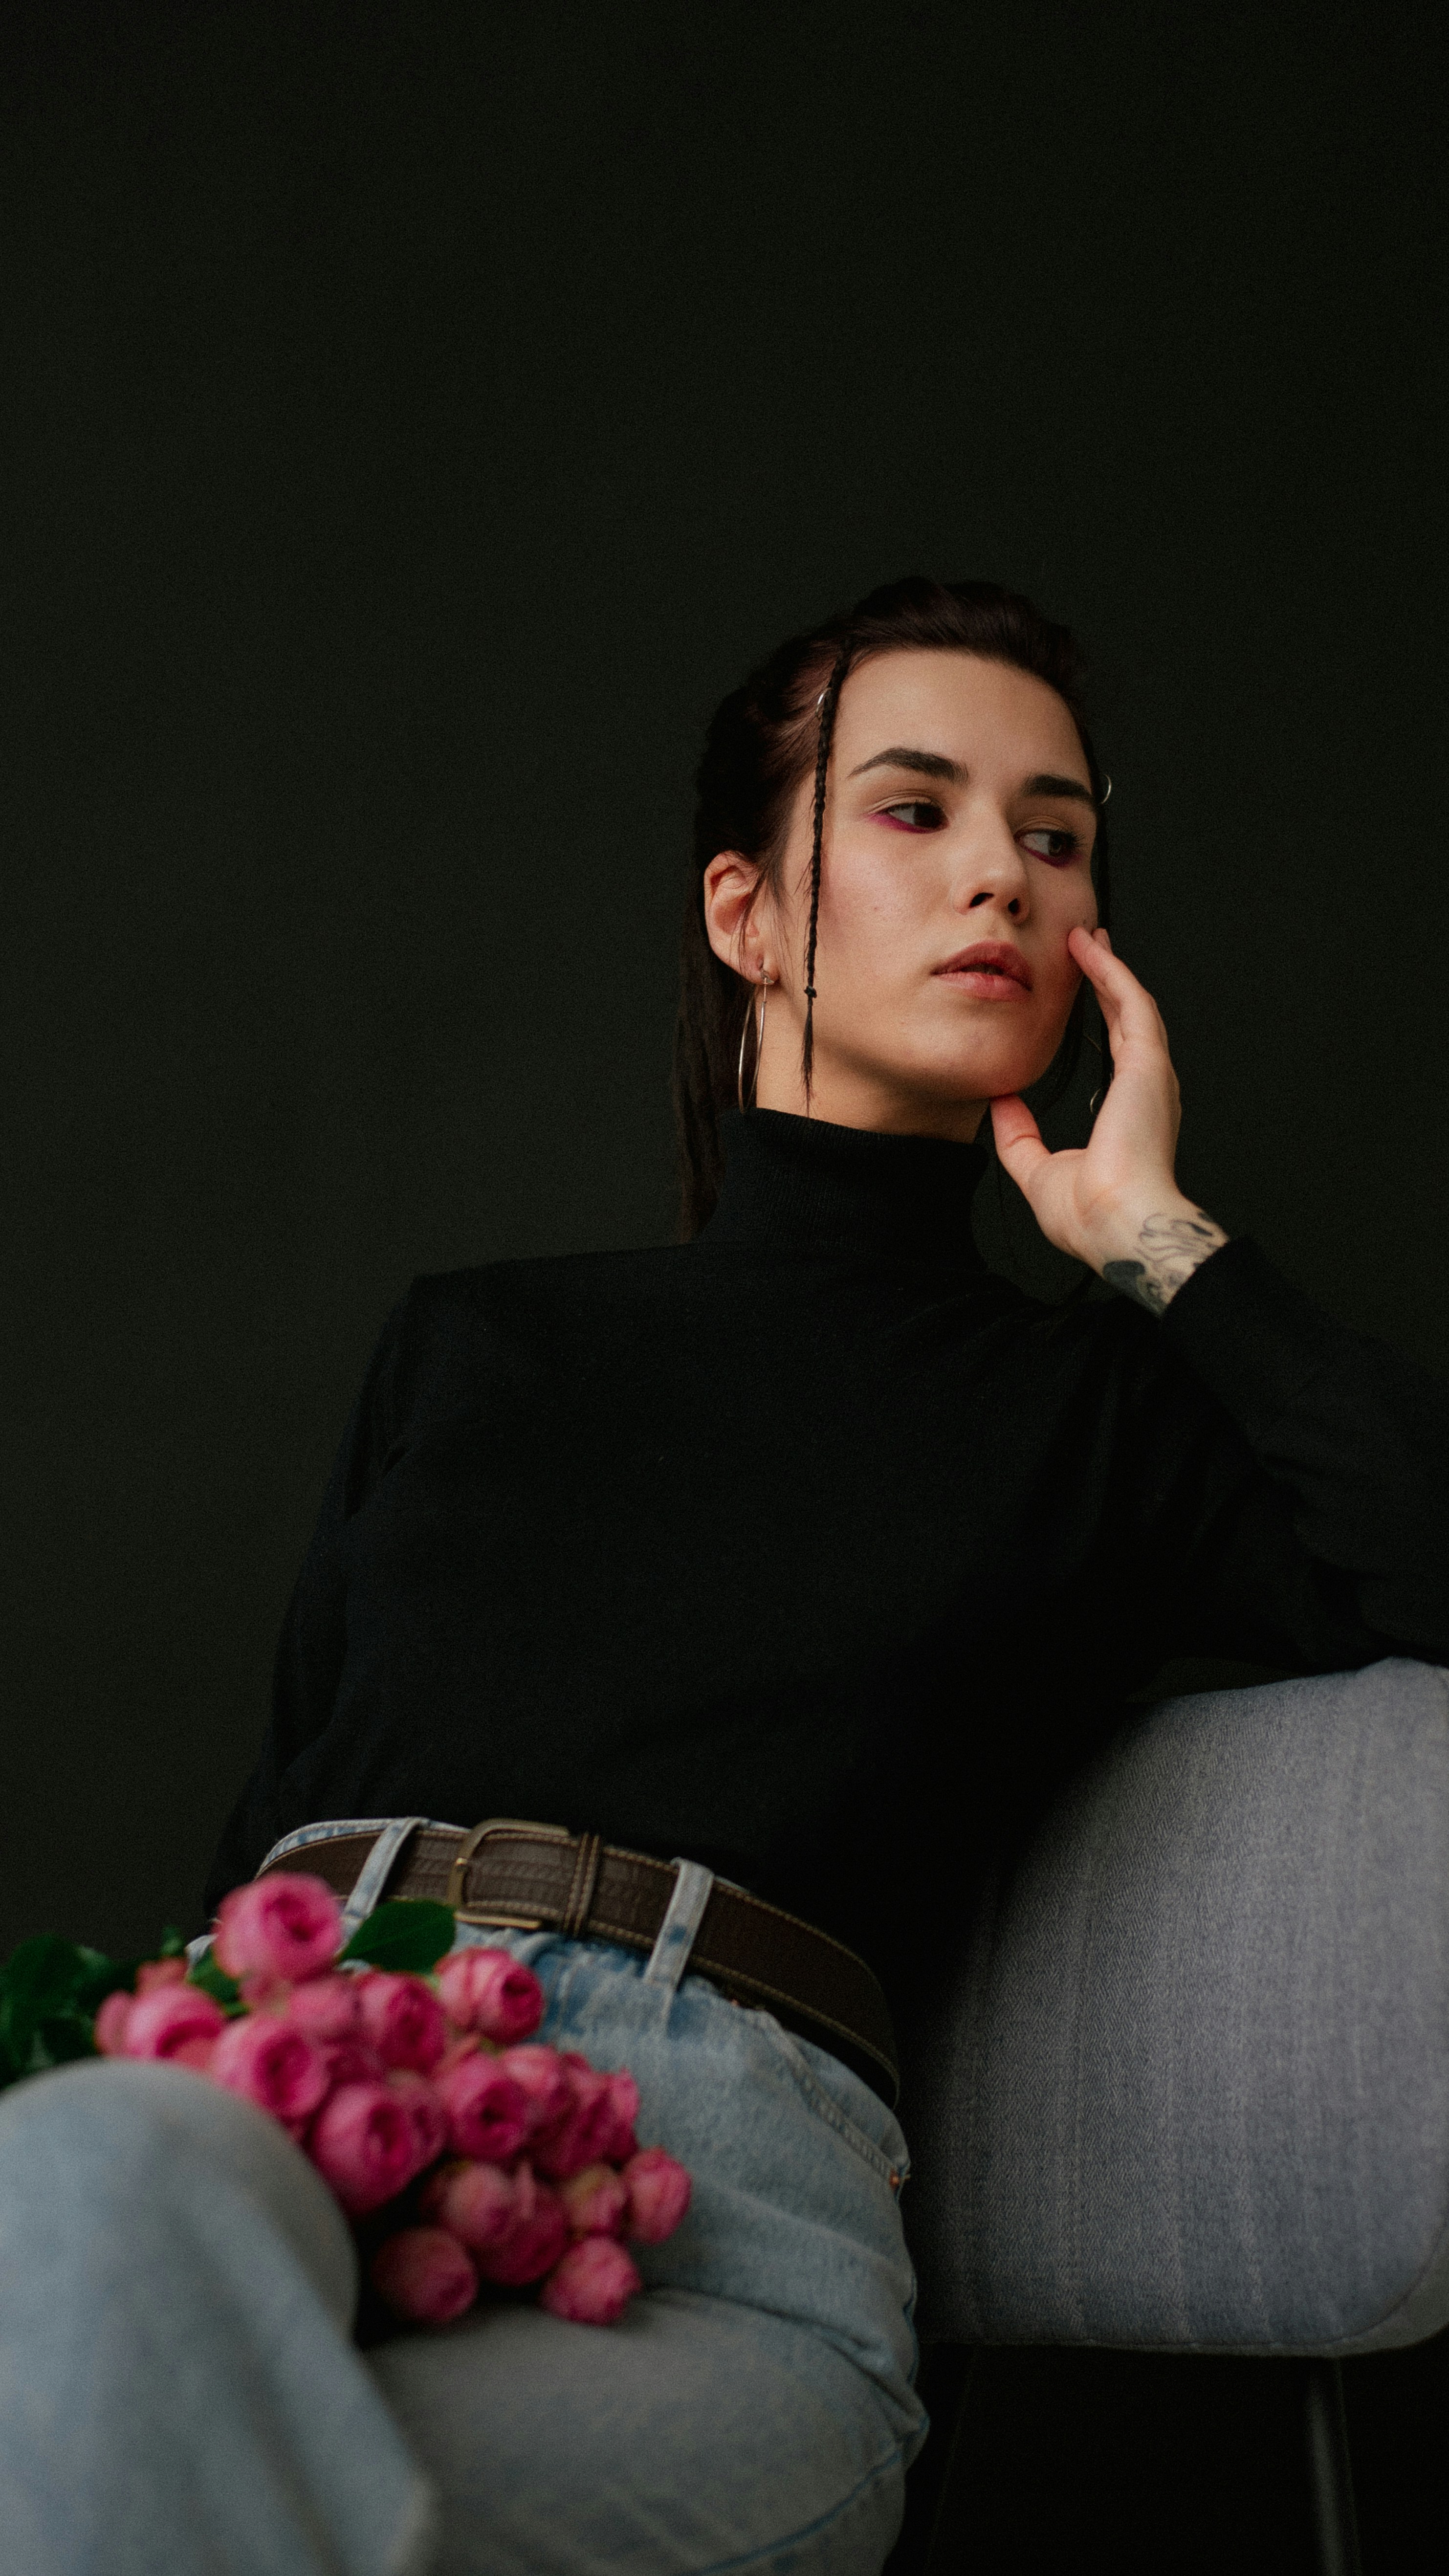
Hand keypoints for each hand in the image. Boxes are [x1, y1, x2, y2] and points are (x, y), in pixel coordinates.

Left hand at [989, 927, 1228, 1312]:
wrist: (1117, 1225)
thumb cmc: (1090, 1214)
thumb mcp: (1037, 1169)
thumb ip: (1019, 1136)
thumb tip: (998, 1104)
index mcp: (1129, 1111)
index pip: (1115, 1048)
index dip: (1102, 1013)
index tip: (1082, 988)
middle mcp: (1147, 1088)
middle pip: (1127, 1017)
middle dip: (1108, 979)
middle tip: (1087, 947)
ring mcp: (1152, 1074)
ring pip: (1131, 1003)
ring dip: (1109, 967)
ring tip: (1086, 936)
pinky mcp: (1148, 1064)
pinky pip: (1132, 1004)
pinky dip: (1113, 973)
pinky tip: (1091, 950)